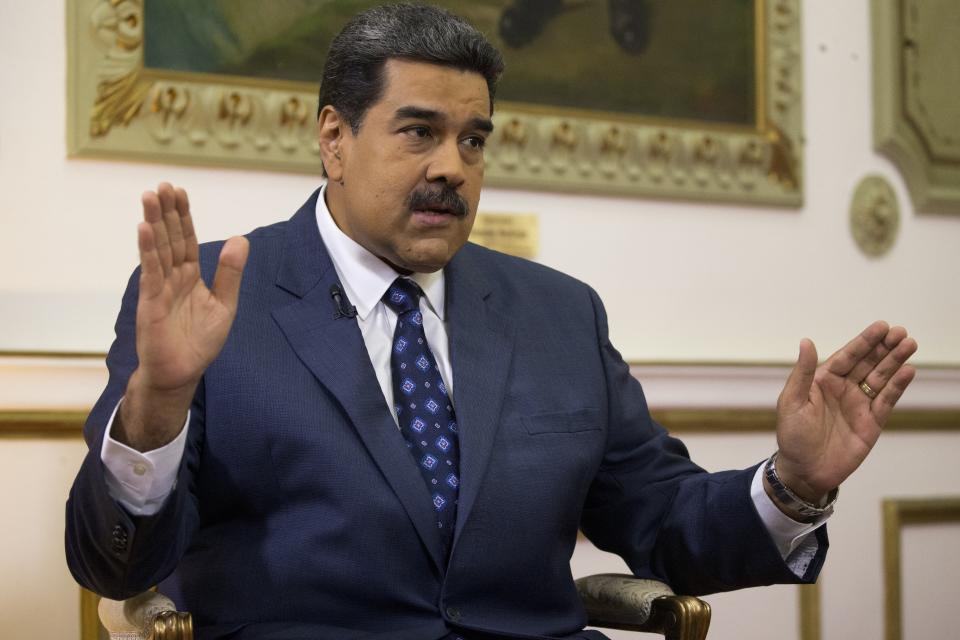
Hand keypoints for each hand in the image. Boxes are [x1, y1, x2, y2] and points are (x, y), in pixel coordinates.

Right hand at [115, 183, 248, 450]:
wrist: (181, 372)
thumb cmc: (200, 342)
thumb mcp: (224, 304)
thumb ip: (230, 273)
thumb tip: (241, 239)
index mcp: (191, 276)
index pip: (186, 239)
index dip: (182, 216)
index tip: (178, 192)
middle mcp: (173, 277)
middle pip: (169, 238)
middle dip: (166, 212)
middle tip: (162, 186)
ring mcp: (160, 288)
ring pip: (158, 249)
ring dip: (153, 223)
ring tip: (149, 197)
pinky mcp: (151, 302)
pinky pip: (151, 272)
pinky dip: (148, 251)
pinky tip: (145, 230)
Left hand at [772, 321, 916, 502]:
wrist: (805, 471)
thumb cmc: (793, 436)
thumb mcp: (792, 402)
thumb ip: (803, 373)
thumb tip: (806, 341)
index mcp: (823, 381)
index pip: (848, 356)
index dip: (864, 341)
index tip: (881, 326)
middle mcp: (843, 389)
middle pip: (868, 363)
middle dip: (884, 347)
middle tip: (901, 332)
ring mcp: (859, 405)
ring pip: (881, 378)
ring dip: (895, 362)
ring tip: (910, 344)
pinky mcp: (872, 422)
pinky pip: (887, 400)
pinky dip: (898, 386)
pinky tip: (908, 371)